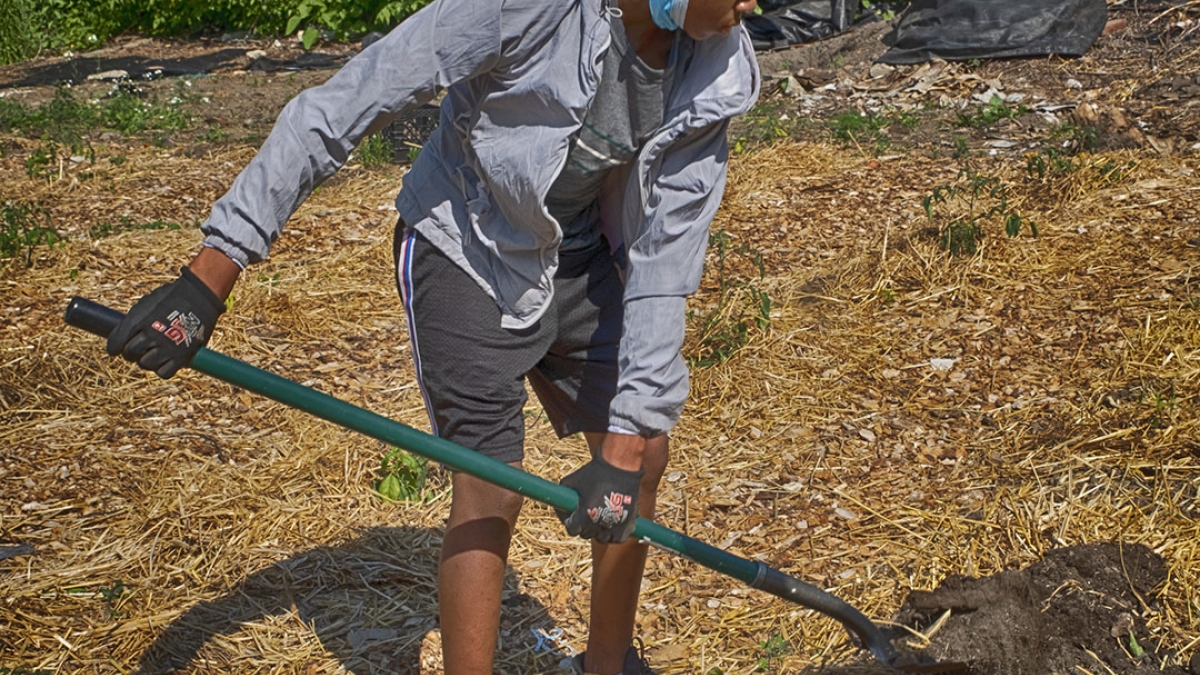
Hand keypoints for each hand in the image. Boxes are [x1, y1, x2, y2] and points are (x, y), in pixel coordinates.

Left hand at [106, 267, 225, 377]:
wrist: (200, 296)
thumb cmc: (172, 297)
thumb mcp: (147, 304)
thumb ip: (133, 322)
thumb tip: (122, 338)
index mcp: (138, 322)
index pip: (116, 343)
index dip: (114, 347)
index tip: (116, 348)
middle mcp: (151, 336)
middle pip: (130, 354)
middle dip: (131, 352)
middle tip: (139, 348)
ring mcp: (166, 347)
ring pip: (145, 364)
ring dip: (146, 360)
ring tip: (154, 352)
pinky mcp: (181, 357)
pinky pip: (164, 372)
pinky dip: (162, 368)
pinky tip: (165, 360)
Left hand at [558, 455, 643, 542]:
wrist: (619, 466)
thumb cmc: (594, 472)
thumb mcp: (571, 482)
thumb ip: (563, 497)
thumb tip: (559, 508)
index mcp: (584, 516)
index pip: (572, 530)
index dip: (571, 522)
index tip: (573, 516)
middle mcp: (599, 525)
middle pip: (586, 534)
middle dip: (584, 525)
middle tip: (587, 513)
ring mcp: (615, 527)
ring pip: (602, 538)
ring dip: (599, 530)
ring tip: (600, 516)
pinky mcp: (628, 526)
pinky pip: (618, 538)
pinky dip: (615, 533)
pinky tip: (612, 521)